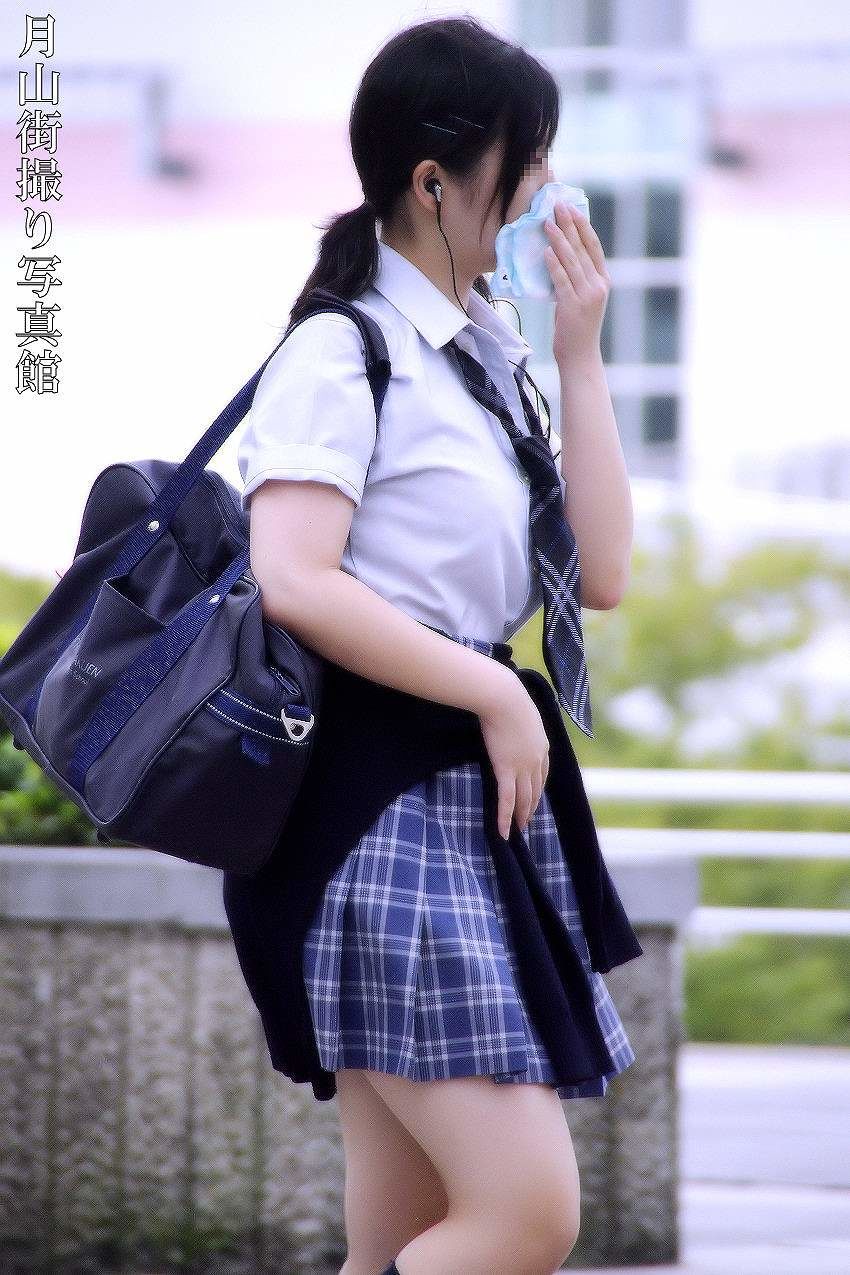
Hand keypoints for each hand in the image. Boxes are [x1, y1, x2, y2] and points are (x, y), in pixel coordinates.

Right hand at [478, 672, 549, 840]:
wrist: (502, 697)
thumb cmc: (507, 697)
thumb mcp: (520, 711)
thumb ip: (520, 722)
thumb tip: (511, 718)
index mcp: (542, 745)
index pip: (542, 774)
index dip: (537, 789)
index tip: (534, 798)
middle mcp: (536, 759)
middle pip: (535, 790)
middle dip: (531, 807)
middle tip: (527, 821)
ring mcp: (522, 766)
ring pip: (523, 798)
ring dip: (521, 816)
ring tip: (518, 829)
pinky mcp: (506, 770)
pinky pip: (506, 800)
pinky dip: (505, 817)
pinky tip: (503, 831)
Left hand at [543, 200, 610, 366]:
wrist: (580, 357)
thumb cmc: (577, 329)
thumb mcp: (582, 299)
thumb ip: (576, 279)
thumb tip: (560, 257)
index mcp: (603, 281)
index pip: (593, 246)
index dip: (583, 226)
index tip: (572, 209)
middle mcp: (598, 285)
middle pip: (582, 248)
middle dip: (569, 225)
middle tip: (558, 206)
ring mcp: (587, 295)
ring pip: (572, 261)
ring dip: (559, 240)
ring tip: (547, 223)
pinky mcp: (572, 306)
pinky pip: (562, 281)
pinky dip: (554, 265)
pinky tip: (546, 252)